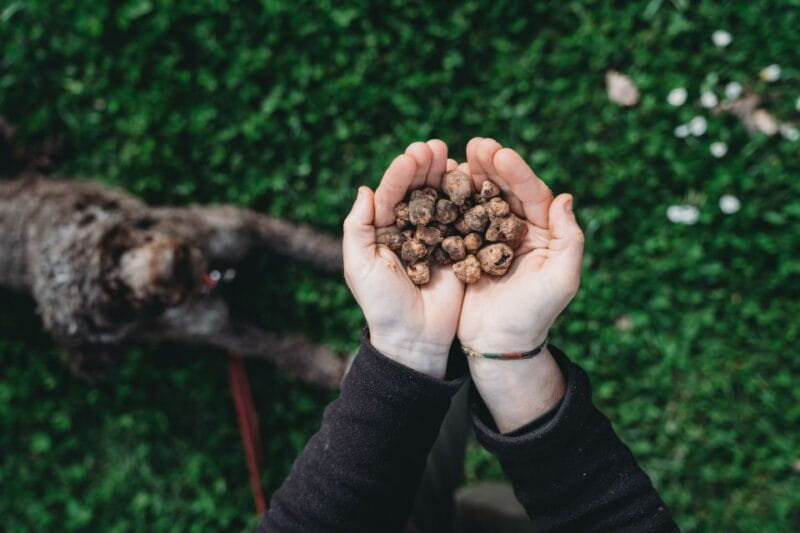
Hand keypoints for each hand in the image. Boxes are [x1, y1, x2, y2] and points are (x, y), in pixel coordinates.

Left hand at [343, 140, 463, 377]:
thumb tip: (364, 189)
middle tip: (435, 146)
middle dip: (425, 168)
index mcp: (383, 232)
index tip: (412, 155)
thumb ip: (357, 227)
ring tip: (452, 157)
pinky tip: (472, 181)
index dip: (400, 174)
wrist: (415, 340)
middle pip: (418, 192)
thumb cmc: (382, 305)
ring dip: (446, 178)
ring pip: (441, 201)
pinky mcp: (458, 251)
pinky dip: (468, 200)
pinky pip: (463, 221)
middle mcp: (410, 231)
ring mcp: (435, 239)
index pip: (391, 195)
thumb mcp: (360, 266)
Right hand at [457, 138, 584, 430]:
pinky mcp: (467, 250)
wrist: (500, 346)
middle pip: (505, 189)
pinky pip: (459, 220)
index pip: (532, 194)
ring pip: (481, 199)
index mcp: (543, 233)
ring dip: (470, 177)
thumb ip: (569, 239)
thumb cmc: (535, 316)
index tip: (498, 152)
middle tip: (475, 145)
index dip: (516, 172)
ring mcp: (490, 239)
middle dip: (491, 165)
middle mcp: (518, 231)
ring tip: (456, 157)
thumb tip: (565, 198)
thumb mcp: (561, 280)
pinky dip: (451, 201)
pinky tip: (440, 185)